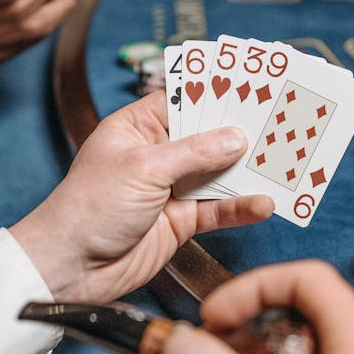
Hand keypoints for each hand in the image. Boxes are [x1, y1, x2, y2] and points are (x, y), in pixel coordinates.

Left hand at [10, 91, 273, 302]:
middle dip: (241, 133)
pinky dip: (240, 207)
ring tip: (282, 162)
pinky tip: (262, 203)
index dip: (216, 93)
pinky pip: (217, 209)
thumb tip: (234, 137)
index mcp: (137, 128)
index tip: (252, 86)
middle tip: (279, 122)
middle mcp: (156, 155)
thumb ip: (194, 152)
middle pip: (208, 137)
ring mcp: (170, 189)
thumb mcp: (144, 168)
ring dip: (247, 171)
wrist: (71, 267)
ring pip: (218, 174)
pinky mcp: (180, 221)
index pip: (183, 100)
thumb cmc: (88, 208)